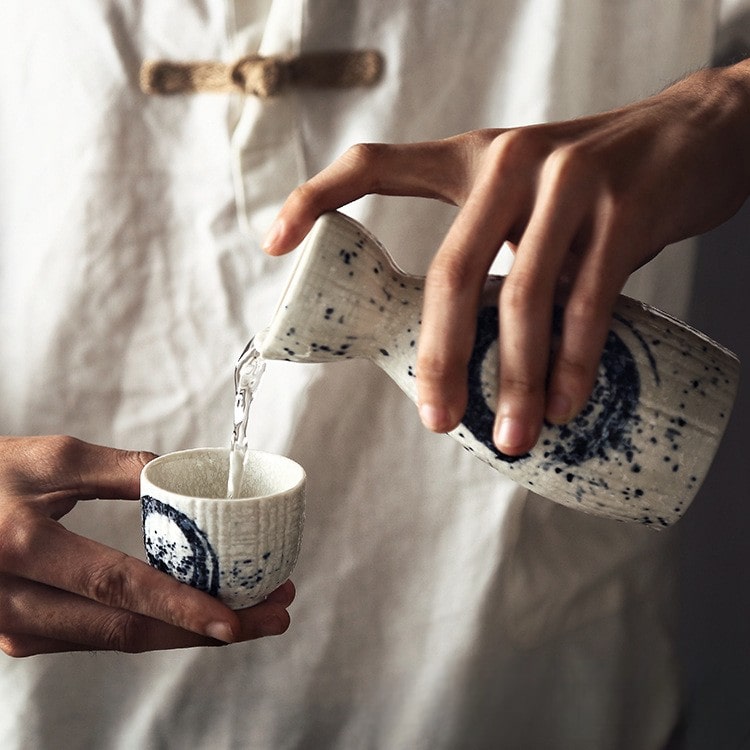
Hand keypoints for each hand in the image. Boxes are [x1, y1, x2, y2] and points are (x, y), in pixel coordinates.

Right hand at [0, 436, 294, 655]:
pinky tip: (191, 611)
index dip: (183, 606)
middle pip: (127, 632)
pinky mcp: (23, 635)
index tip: (241, 616)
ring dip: (187, 630)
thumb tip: (183, 472)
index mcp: (23, 550)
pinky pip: (99, 636)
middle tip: (271, 614)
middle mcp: (17, 605)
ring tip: (249, 611)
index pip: (118, 590)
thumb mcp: (46, 460)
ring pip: (117, 641)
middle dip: (208, 629)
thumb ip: (118, 470)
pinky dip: (151, 626)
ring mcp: (16, 630)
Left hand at [263, 61, 749, 454]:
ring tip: (512, 436)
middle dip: (439, 359)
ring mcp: (568, 183)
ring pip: (521, 300)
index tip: (274, 243)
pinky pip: (588, 302)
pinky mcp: (625, 208)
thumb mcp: (527, 192)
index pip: (376, 164)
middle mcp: (508, 163)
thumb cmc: (594, 179)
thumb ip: (495, 249)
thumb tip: (466, 343)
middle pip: (448, 274)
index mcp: (470, 158)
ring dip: (516, 381)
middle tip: (437, 420)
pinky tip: (565, 403)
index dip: (316, 199)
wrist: (693, 133)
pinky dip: (572, 363)